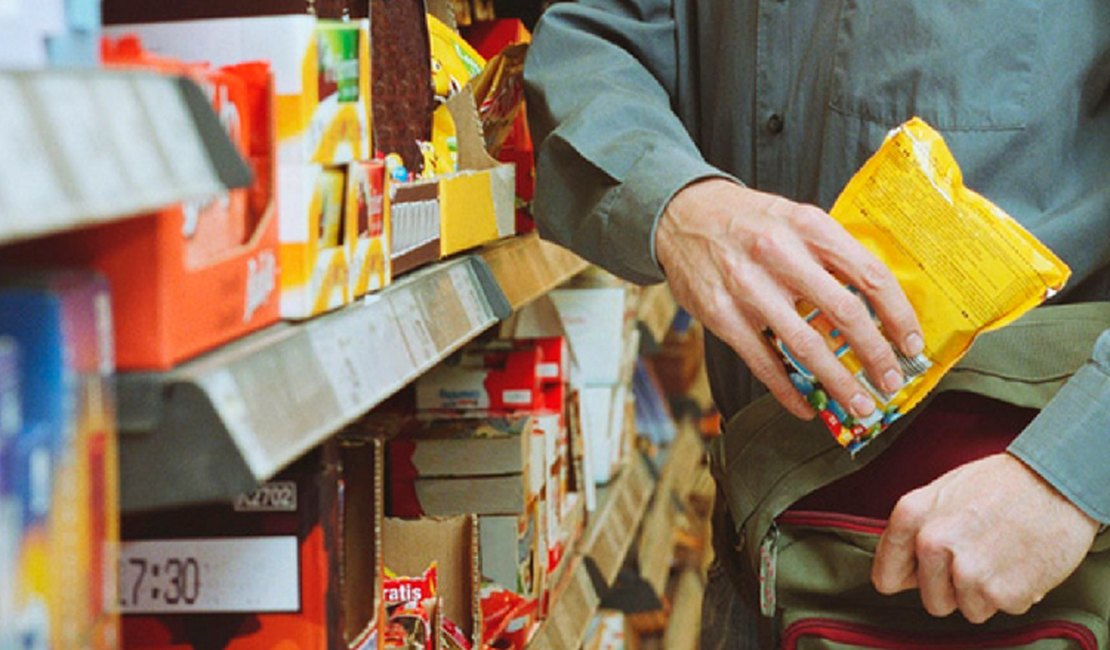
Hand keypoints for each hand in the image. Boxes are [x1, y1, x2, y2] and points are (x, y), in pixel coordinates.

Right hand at [655, 178, 922, 418]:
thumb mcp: (794, 217)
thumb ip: (829, 253)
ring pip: (806, 345)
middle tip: (891, 382)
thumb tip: (877, 304)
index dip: (898, 315)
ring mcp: (748, 287)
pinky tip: (806, 406)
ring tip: (858, 404)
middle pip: (845, 315)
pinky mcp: (722, 315)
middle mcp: (780, 254)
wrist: (681, 215)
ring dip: (838, 382)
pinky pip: (763, 362)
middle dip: (876, 356)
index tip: (912, 344)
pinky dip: (787, 391)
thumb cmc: (746, 220)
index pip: (870, 275)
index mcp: (809, 226)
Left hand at [872, 453, 1098, 622]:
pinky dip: (1015, 594)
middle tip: (977, 558)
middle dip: (954, 588)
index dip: (908, 578)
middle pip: (932, 600)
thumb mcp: (942, 491)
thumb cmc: (1002, 482)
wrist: (1057, 481)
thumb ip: (916, 529)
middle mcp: (932, 543)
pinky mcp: (1002, 591)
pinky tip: (1020, 562)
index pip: (886, 576)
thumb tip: (901, 569)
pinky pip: (1002, 610)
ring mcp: (967, 570)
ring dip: (986, 592)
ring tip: (1000, 556)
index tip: (922, 575)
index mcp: (910, 515)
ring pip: (968, 609)